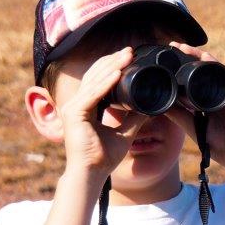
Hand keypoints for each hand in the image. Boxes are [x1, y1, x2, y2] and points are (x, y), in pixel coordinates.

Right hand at [59, 46, 149, 179]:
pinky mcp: (74, 114)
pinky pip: (92, 94)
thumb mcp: (125, 132)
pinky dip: (106, 83)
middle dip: (113, 61)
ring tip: (127, 56)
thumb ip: (135, 118)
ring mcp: (73, 108)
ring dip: (112, 67)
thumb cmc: (104, 157)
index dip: (113, 66)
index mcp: (87, 107)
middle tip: (131, 50)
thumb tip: (151, 106)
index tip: (130, 57)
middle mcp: (77, 104)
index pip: (99, 80)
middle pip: (95, 76)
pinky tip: (117, 73)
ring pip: (94, 81)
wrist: (92, 174)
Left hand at [163, 41, 224, 181]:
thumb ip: (178, 114)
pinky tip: (206, 58)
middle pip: (202, 69)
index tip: (165, 59)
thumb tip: (158, 103)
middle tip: (172, 46)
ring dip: (199, 56)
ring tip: (184, 48)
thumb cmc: (222, 144)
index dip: (179, 69)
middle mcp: (218, 92)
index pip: (192, 79)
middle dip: (188, 56)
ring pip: (213, 68)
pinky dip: (215, 66)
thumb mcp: (193, 127)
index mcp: (207, 100)